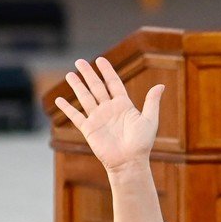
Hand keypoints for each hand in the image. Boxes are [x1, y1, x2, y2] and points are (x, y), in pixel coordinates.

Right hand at [54, 56, 164, 174]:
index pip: (113, 83)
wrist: (130, 162)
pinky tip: (59, 100)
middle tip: (79, 61)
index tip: (100, 60)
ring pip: (85, 98)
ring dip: (77, 86)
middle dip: (88, 74)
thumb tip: (161, 85)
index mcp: (123, 105)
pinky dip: (67, 108)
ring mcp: (98, 118)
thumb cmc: (142, 143)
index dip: (107, 71)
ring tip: (69, 75)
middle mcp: (109, 109)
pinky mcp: (89, 129)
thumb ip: (151, 102)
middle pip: (96, 87)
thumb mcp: (149, 120)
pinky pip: (76, 116)